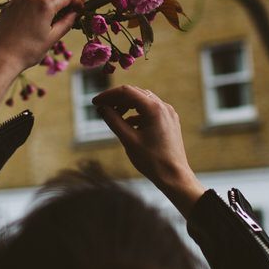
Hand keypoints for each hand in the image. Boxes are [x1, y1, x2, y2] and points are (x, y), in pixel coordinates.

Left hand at [0, 0, 82, 73]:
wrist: (0, 57)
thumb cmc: (28, 51)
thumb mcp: (52, 39)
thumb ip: (66, 23)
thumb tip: (74, 14)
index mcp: (45, 5)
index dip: (76, 0)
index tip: (80, 9)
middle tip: (68, 6)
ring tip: (53, 5)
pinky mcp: (11, 3)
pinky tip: (37, 10)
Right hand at [93, 85, 206, 217]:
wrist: (174, 177)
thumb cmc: (152, 161)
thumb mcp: (128, 140)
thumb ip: (113, 121)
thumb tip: (101, 108)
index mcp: (154, 108)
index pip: (126, 91)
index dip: (108, 95)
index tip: (94, 102)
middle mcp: (163, 107)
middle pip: (135, 93)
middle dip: (117, 99)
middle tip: (101, 108)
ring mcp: (168, 114)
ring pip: (143, 101)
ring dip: (127, 106)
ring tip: (114, 116)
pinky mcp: (170, 121)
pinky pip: (150, 111)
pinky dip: (137, 114)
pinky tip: (128, 124)